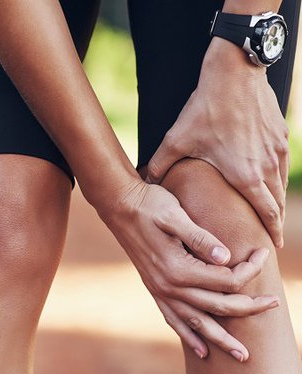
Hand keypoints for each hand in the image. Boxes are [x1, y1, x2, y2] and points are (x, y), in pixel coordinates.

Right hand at [104, 179, 278, 360]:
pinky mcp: (154, 289)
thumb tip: (226, 258)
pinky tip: (201, 350)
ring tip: (242, 355)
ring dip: (221, 340)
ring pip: (197, 323)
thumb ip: (200, 237)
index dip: (250, 270)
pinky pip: (174, 320)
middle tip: (274, 304)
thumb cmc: (150, 205)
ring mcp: (160, 290)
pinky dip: (189, 336)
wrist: (118, 206)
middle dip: (249, 307)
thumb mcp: (175, 214)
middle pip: (218, 306)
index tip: (263, 254)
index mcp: (178, 268)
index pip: (226, 279)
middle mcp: (169, 286)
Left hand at [146, 38, 288, 247]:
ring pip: (281, 182)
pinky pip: (282, 161)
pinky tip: (268, 176)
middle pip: (277, 201)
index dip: (270, 231)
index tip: (272, 246)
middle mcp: (266, 165)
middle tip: (270, 236)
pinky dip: (277, 175)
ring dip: (277, 198)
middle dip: (274, 221)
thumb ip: (159, 164)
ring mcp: (277, 149)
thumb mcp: (176, 140)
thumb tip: (143, 180)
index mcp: (245, 174)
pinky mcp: (281, 134)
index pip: (265, 212)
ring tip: (270, 210)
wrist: (234, 74)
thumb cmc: (205, 110)